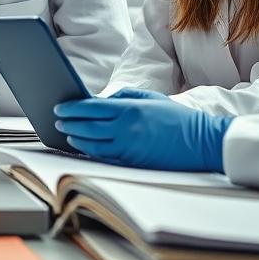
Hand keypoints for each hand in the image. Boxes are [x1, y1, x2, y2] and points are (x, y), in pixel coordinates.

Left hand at [54, 88, 232, 171]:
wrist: (201, 141)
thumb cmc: (176, 117)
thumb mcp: (150, 98)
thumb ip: (123, 97)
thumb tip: (98, 100)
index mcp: (129, 110)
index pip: (90, 108)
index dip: (72, 108)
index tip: (59, 107)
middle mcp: (126, 130)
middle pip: (87, 127)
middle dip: (69, 123)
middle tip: (57, 120)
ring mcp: (129, 148)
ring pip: (92, 145)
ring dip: (76, 139)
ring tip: (67, 133)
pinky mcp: (132, 162)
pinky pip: (104, 157)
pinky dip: (90, 151)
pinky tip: (83, 146)